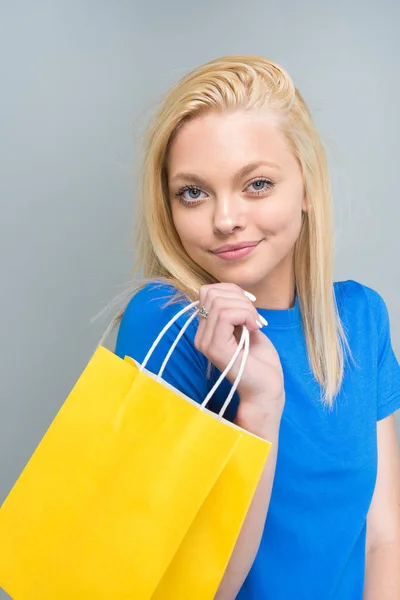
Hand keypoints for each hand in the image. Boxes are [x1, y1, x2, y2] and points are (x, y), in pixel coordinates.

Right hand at [194, 283, 284, 419]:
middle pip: (212, 293)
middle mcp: (201, 335)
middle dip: (240, 298)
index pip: (209, 292)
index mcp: (206, 329)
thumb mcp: (246, 325)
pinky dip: (246, 315)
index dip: (232, 291)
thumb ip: (236, 309)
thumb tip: (232, 290)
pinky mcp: (216, 348)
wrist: (266, 388)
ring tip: (256, 324)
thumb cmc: (260, 360)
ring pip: (220, 302)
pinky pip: (226, 315)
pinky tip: (255, 328)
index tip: (250, 308)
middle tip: (255, 318)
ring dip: (246, 308)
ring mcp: (206, 342)